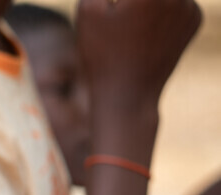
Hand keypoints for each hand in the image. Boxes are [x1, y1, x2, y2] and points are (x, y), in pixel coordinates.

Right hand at [77, 0, 200, 124]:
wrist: (128, 96)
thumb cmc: (101, 54)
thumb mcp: (89, 9)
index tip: (114, 4)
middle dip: (133, 2)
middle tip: (120, 11)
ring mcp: (190, 7)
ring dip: (147, 1)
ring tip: (130, 19)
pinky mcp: (195, 21)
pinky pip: (179, 0)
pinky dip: (164, 4)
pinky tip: (145, 26)